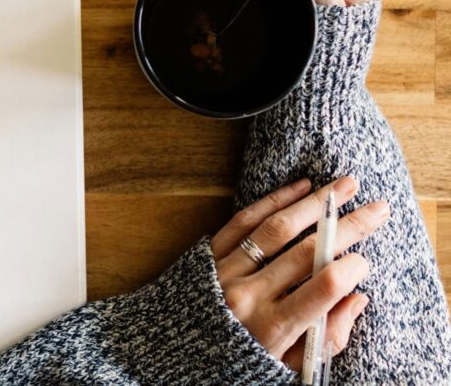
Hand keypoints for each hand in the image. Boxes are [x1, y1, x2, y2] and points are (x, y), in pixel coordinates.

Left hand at [210, 177, 388, 369]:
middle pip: (307, 252)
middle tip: (378, 208)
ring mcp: (225, 273)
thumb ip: (325, 338)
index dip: (351, 269)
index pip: (322, 287)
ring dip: (315, 203)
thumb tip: (356, 298)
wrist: (174, 355)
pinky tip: (300, 187)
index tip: (365, 261)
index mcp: (272, 329)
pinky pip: (243, 221)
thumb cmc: (239, 362)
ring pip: (276, 228)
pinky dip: (273, 200)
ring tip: (344, 186)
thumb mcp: (286, 366)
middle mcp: (247, 297)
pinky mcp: (208, 255)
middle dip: (348, 227)